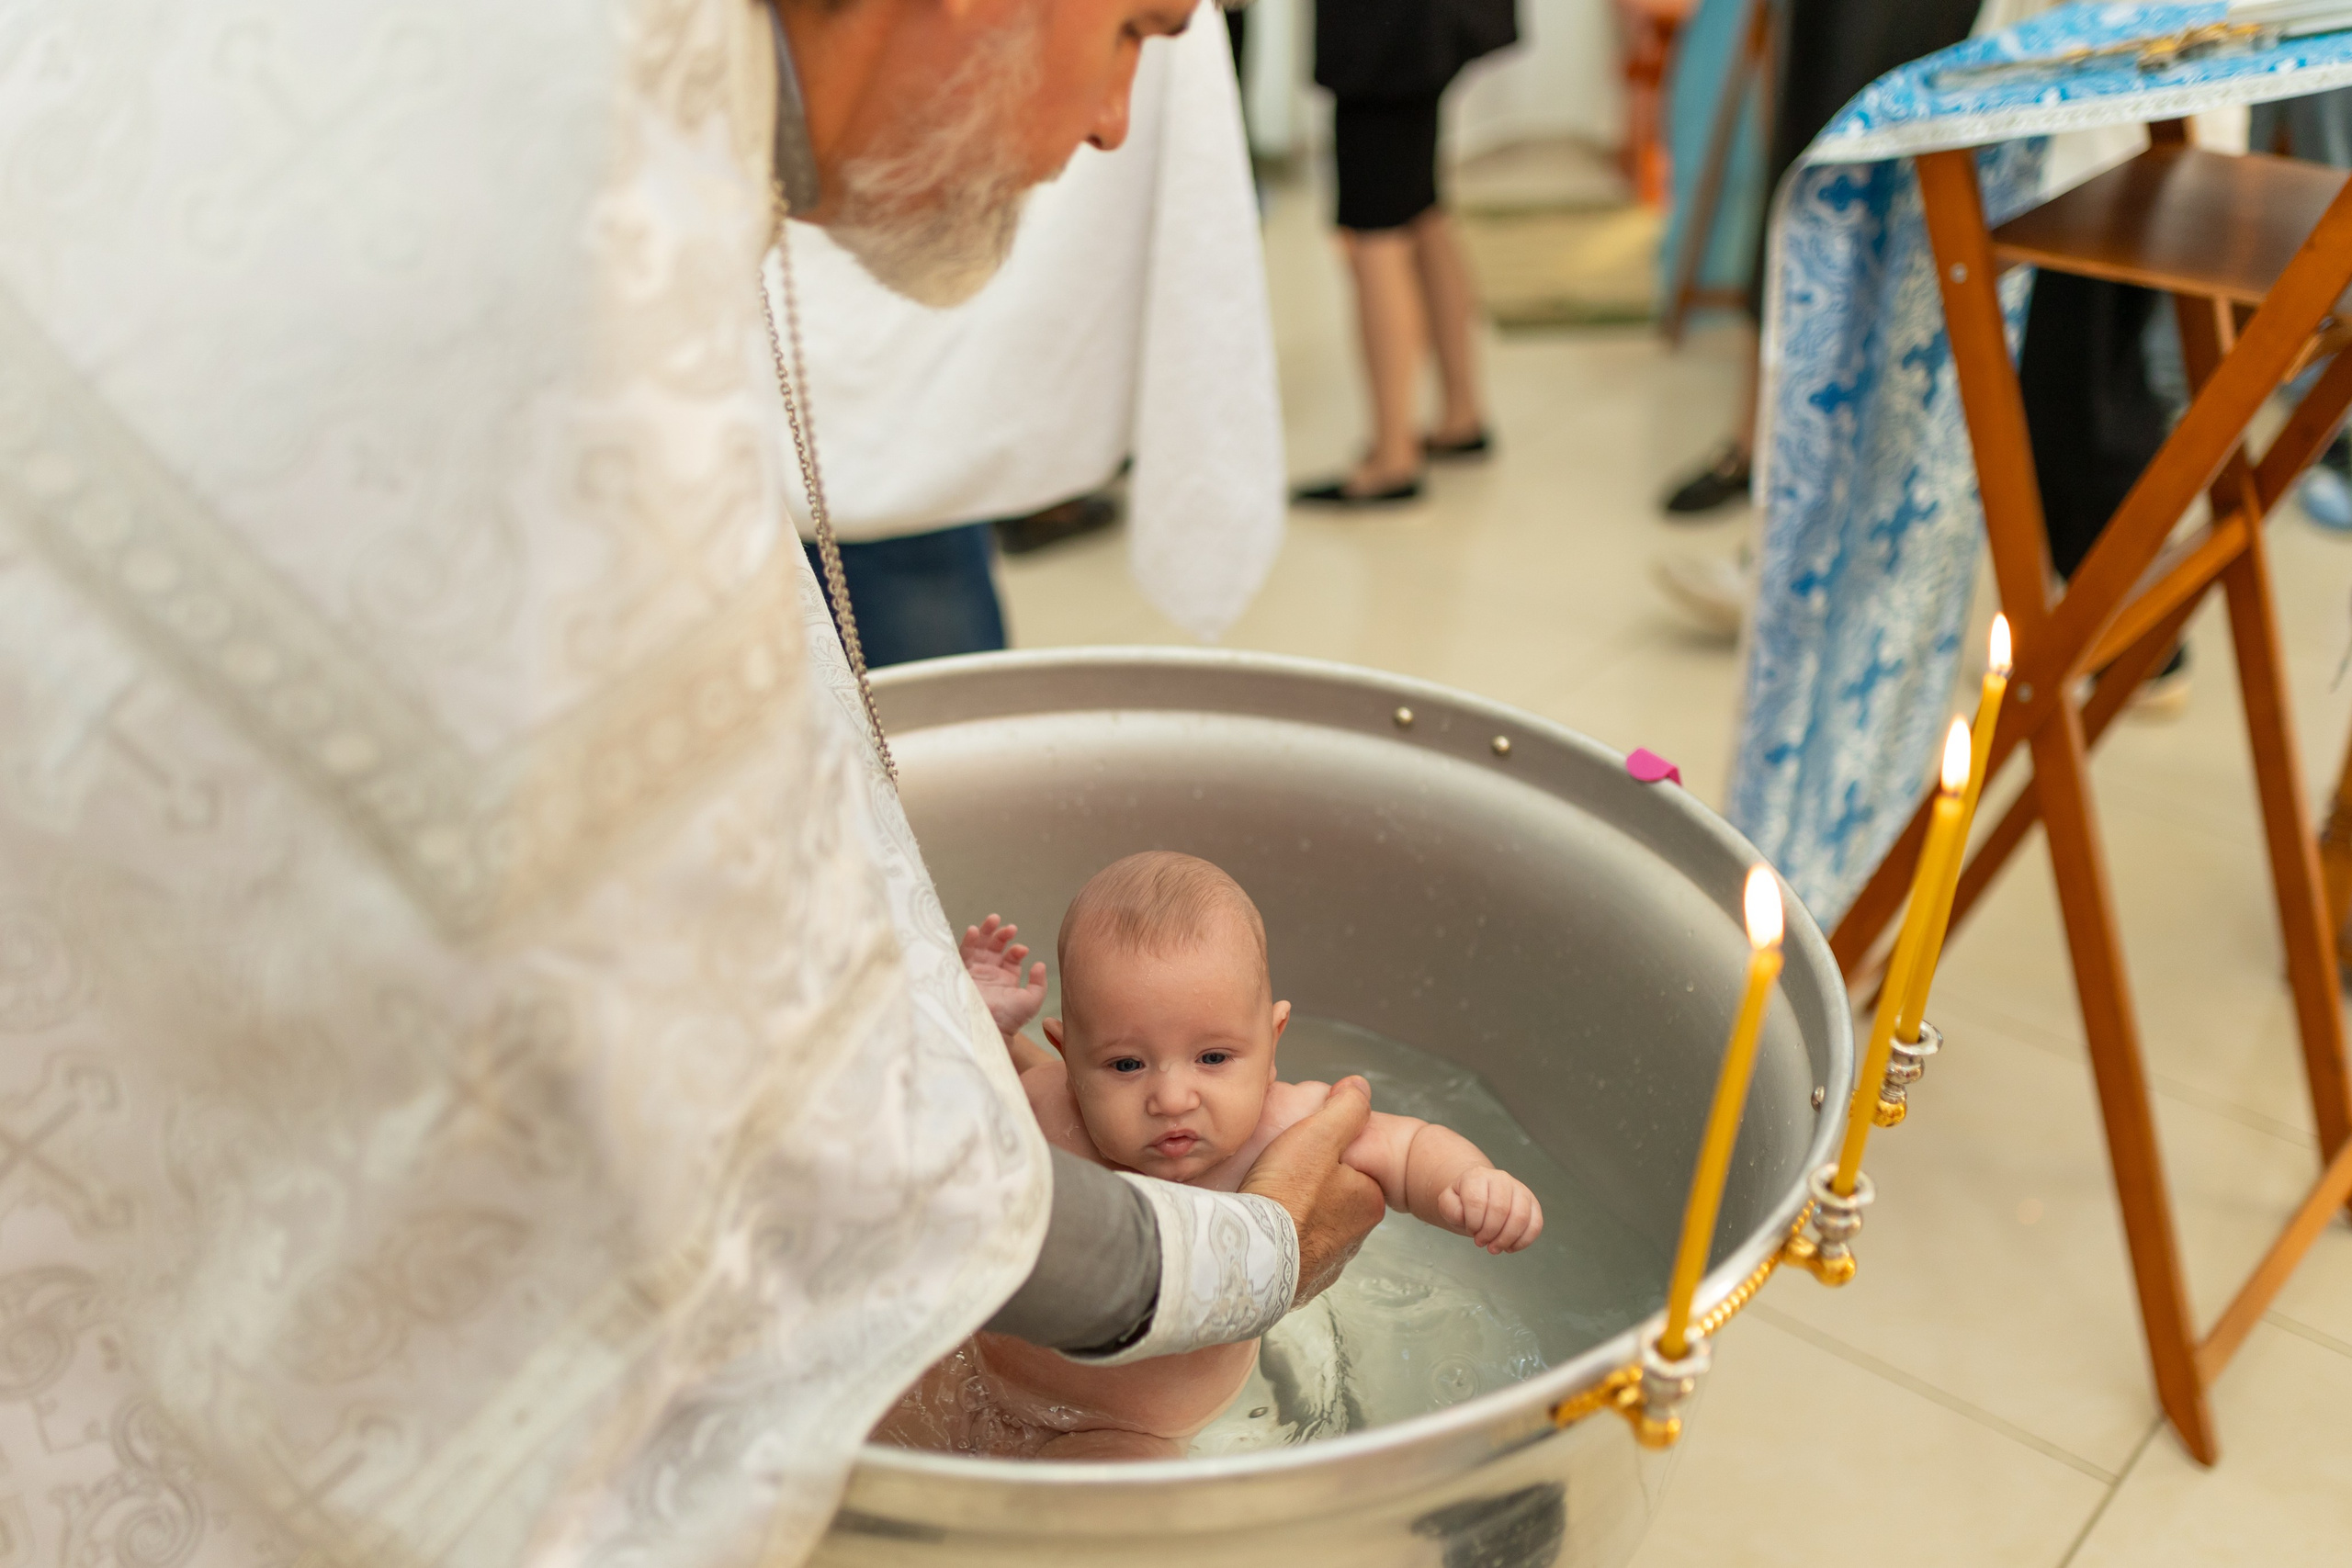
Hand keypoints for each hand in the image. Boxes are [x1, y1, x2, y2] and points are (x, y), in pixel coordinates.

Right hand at [961, 915, 1045, 1036]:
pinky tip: (974, 930)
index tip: (1022, 949)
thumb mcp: (1031, 1001)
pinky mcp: (962, 972)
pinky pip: (963, 953)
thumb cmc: (1010, 1018)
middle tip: (1010, 928)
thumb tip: (1039, 964)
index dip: (1017, 950)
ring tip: (993, 919)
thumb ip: (1039, 983)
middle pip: (995, 947)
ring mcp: (976, 972)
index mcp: (1007, 980)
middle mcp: (991, 974)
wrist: (987, 1027)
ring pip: (980, 946)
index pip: (1011, 958)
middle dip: (1002, 934)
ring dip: (986, 931)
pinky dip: (968, 941)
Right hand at [1240, 1076, 1386, 1305]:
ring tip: (1265, 1201)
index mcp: (1367, 1202)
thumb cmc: (1286, 1194)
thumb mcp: (1318, 1135)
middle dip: (1311, 1187)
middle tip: (1279, 1174)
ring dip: (1295, 1217)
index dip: (1329, 1155)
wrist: (1251, 1257)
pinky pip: (1291, 1254)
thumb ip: (1345, 1109)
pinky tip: (1260, 1231)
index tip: (1303, 1152)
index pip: (1356, 1169)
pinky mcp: (1299, 1284)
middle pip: (1335, 1198)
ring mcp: (1326, 1264)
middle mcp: (1355, 1238)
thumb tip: (1360, 1088)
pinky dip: (1279, 1243)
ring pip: (1312, 1228)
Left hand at [1437, 1168, 1542, 1253]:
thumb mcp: (1448, 1203)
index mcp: (1477, 1176)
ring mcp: (1519, 1189)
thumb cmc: (1464, 1201)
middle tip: (1481, 1242)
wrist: (1478, 1193)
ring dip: (1506, 1239)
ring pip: (1521, 1217)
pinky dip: (1523, 1241)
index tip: (1471, 1231)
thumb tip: (1464, 1216)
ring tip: (1495, 1247)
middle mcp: (1501, 1178)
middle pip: (1501, 1210)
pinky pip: (1536, 1224)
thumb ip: (1450, 1208)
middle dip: (1490, 1233)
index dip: (1474, 1223)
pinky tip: (1510, 1247)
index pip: (1477, 1202)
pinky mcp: (1532, 1203)